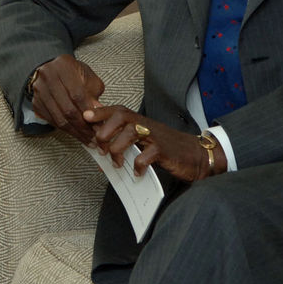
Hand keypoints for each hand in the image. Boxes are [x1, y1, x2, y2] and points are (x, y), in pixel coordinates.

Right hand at [29, 54, 105, 143]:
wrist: (51, 68)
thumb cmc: (72, 72)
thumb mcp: (87, 77)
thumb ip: (94, 94)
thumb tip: (99, 114)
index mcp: (63, 67)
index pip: (77, 95)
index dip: (89, 113)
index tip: (99, 125)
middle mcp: (48, 77)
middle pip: (67, 108)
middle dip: (83, 127)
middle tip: (95, 137)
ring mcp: (39, 91)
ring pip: (59, 118)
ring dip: (75, 132)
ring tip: (87, 140)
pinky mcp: (36, 103)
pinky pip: (51, 121)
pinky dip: (65, 130)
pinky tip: (76, 134)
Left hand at [84, 106, 214, 182]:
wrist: (196, 155)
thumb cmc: (167, 149)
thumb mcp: (144, 144)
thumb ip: (123, 145)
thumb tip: (100, 159)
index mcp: (140, 122)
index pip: (118, 110)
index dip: (101, 111)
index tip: (85, 117)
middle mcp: (146, 125)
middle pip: (122, 116)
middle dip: (106, 130)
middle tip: (100, 147)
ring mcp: (155, 137)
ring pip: (131, 133)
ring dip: (118, 149)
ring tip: (116, 163)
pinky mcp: (164, 151)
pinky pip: (146, 156)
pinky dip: (138, 165)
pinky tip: (136, 173)